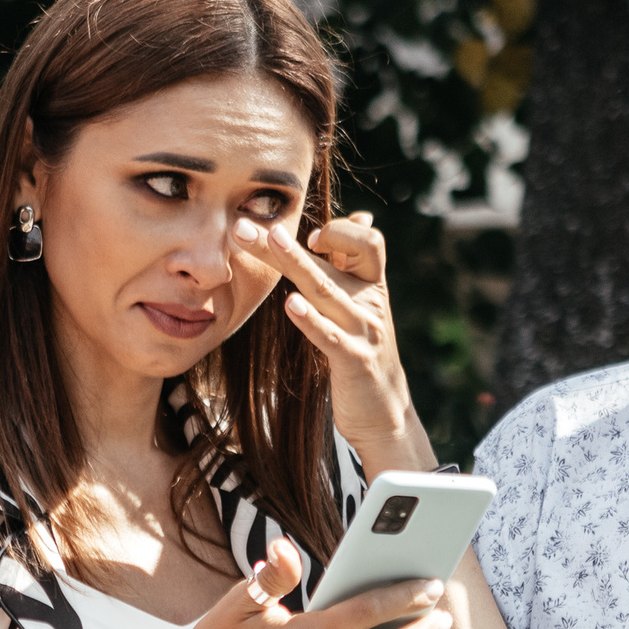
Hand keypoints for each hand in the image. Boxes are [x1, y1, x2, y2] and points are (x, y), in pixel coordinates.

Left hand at [236, 212, 430, 469]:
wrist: (384, 411)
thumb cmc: (364, 350)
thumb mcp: (362, 304)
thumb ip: (355, 264)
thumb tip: (361, 217)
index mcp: (373, 285)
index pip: (367, 241)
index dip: (340, 231)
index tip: (310, 235)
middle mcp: (370, 302)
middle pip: (330, 261)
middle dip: (285, 242)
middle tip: (244, 225)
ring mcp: (364, 330)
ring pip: (324, 290)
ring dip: (295, 262)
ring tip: (270, 241)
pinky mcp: (355, 360)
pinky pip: (329, 337)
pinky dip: (311, 320)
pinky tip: (290, 305)